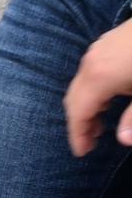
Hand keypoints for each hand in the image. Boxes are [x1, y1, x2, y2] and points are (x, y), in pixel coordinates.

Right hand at [65, 21, 131, 155]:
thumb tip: (123, 140)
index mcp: (99, 77)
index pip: (78, 111)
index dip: (77, 134)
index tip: (81, 153)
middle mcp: (91, 63)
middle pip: (74, 97)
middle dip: (79, 122)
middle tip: (90, 144)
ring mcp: (97, 50)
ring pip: (81, 84)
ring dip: (86, 106)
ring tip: (100, 126)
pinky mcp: (107, 43)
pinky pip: (89, 72)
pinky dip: (92, 91)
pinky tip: (109, 98)